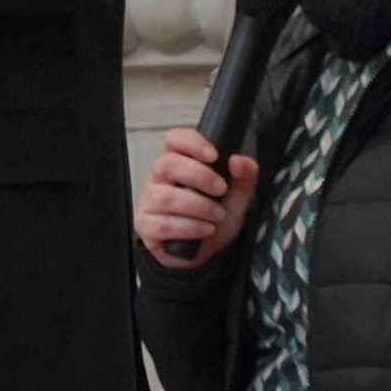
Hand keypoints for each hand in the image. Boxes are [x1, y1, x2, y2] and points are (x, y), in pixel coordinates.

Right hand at [135, 126, 259, 267]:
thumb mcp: (237, 197)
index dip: (192, 142)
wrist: (206, 251)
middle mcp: (158, 179)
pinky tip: (204, 230)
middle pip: (167, 164)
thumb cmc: (215, 217)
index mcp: (178, 163)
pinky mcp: (146, 227)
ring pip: (165, 197)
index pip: (174, 139)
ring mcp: (149, 202)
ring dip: (198, 206)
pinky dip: (189, 227)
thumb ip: (244, 177)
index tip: (214, 155)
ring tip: (216, 215)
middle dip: (199, 176)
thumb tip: (238, 161)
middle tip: (221, 189)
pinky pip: (162, 224)